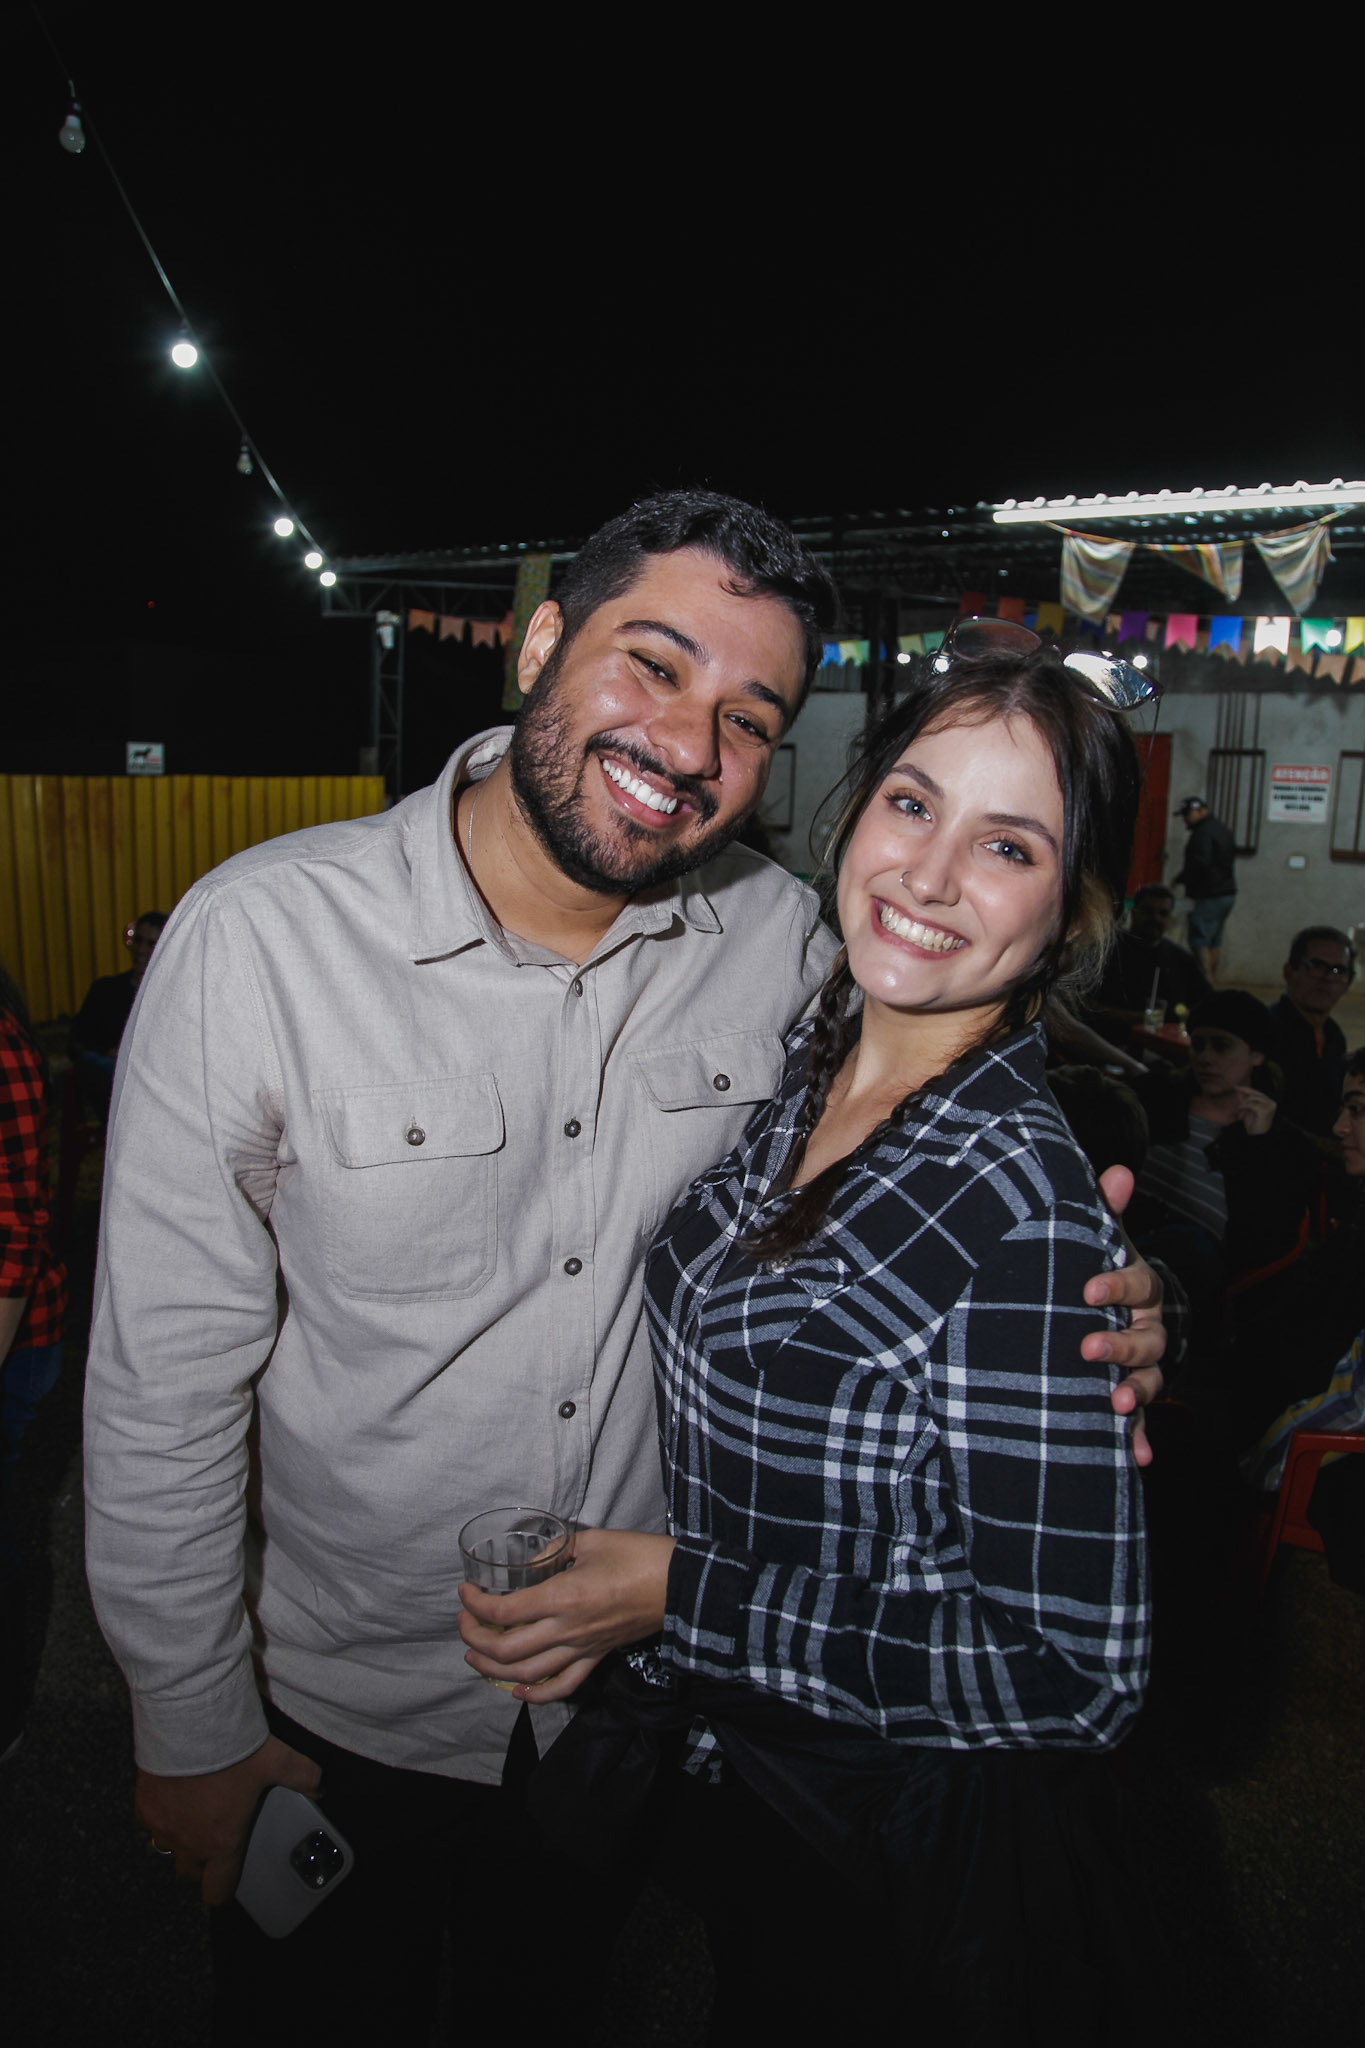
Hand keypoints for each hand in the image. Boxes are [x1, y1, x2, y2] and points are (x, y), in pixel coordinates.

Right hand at [135, 1735, 321, 1905]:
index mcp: (221, 1843)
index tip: (229, 1877)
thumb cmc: (232, 1750)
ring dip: (181, 1839)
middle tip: (216, 1837)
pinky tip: (175, 1793)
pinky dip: (162, 1815)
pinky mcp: (143, 1807)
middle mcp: (188, 1844)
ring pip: (168, 1848)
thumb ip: (302, 1777)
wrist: (188, 1724)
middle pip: (190, 1873)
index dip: (224, 1889)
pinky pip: (151, 1823)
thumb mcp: (276, 1760)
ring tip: (195, 1813)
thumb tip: (321, 1786)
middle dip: (202, 1863)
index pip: (217, 1891)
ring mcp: (162, 1828)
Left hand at [458, 1527, 674, 1703]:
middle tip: (464, 1622)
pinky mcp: (597, 1658)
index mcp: (562, 1597)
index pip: (505, 1611)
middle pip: (506, 1648)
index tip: (465, 1592)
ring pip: (527, 1673)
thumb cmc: (638, 1557)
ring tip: (474, 1655)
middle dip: (474, 1637)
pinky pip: (563, 1686)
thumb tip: (535, 1560)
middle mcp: (566, 1630)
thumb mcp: (591, 1541)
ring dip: (493, 1668)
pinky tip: (518, 1690)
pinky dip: (536, 1695)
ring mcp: (582, 1649)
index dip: (476, 1605)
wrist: (680, 1585)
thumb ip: (555, 1550)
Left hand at [1082, 1165, 1165, 1468]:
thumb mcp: (1097, 1239)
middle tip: (1089, 1347)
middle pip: (1148, 1340)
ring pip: (1150, 1381)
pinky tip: (1138, 1459)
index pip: (1139, 1285)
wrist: (1096, 1308)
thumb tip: (1118, 1170)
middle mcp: (1148, 1329)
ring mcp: (1142, 1366)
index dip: (1118, 1287)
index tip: (1089, 1289)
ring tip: (1117, 1405)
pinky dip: (1140, 1441)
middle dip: (1122, 1345)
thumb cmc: (1094, 1269)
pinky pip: (1140, 1423)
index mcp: (1139, 1289)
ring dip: (1136, 1394)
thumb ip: (1104, 1210)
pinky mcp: (1129, 1397)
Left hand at [1235, 1087, 1276, 1135]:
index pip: (1256, 1092)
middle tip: (1238, 1108)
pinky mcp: (1265, 1110)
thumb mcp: (1247, 1110)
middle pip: (1253, 1094)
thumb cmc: (1253, 1124)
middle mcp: (1271, 1102)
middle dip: (1243, 1100)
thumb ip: (1244, 1100)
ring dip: (1243, 1105)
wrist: (1257, 1137)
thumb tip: (1238, 1090)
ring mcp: (1269, 1106)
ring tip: (1240, 1112)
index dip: (1245, 1089)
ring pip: (1251, 1098)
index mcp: (1268, 1102)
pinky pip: (1251, 1104)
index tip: (1236, 1087)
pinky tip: (1242, 1114)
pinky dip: (1244, 1108)